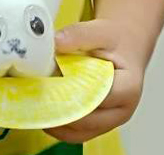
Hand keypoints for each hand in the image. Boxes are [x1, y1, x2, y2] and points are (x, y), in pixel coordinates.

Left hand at [44, 19, 145, 143]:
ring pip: (79, 133)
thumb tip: (54, 42)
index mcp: (128, 88)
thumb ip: (79, 35)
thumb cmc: (115, 40)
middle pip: (87, 120)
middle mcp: (122, 110)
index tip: (48, 85)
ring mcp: (111, 121)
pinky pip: (76, 133)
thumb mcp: (100, 31)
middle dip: (60, 110)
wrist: (124, 46)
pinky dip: (58, 125)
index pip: (98, 98)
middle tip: (35, 98)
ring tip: (35, 106)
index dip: (71, 93)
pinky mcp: (98, 125)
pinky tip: (43, 110)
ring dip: (56, 122)